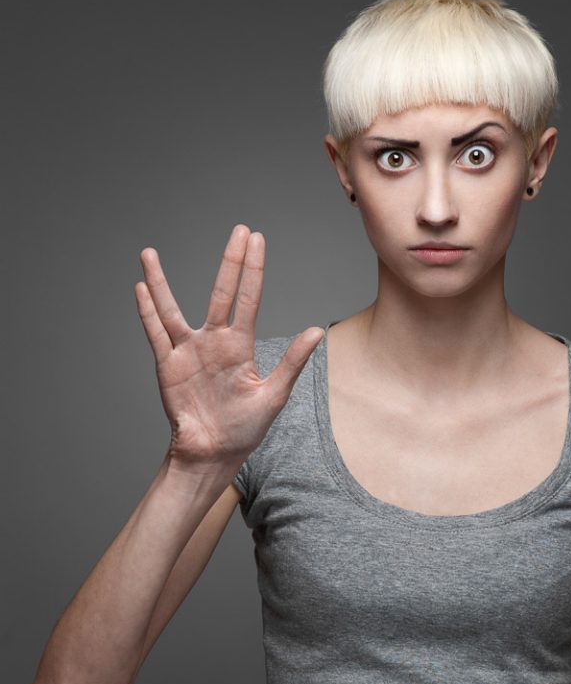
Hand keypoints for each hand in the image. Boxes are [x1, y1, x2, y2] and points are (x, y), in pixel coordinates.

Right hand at [135, 224, 323, 469]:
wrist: (214, 453)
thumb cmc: (245, 428)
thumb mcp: (274, 394)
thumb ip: (292, 362)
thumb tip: (316, 332)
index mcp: (241, 345)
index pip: (249, 298)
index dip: (253, 269)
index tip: (256, 239)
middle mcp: (214, 341)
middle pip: (221, 292)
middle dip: (230, 261)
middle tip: (238, 230)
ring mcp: (189, 351)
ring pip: (172, 308)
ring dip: (161, 282)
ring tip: (149, 253)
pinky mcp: (168, 366)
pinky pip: (155, 334)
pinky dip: (147, 312)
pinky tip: (140, 288)